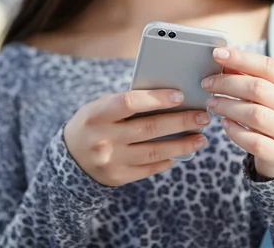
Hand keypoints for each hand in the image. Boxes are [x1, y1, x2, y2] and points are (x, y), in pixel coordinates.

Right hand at [63, 90, 210, 186]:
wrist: (69, 159)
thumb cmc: (92, 124)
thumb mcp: (99, 108)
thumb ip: (126, 103)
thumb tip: (168, 99)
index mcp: (96, 115)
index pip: (129, 102)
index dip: (156, 99)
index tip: (180, 95)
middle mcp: (103, 138)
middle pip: (149, 128)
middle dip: (181, 122)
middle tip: (203, 117)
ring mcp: (111, 160)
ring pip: (154, 152)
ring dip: (182, 144)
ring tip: (201, 138)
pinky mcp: (118, 177)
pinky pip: (150, 168)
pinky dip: (168, 160)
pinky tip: (182, 153)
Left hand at [201, 47, 273, 178]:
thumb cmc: (272, 117)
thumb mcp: (267, 95)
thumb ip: (248, 77)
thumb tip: (223, 59)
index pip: (269, 66)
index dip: (241, 58)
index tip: (217, 54)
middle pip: (259, 88)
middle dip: (228, 83)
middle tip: (207, 83)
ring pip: (255, 114)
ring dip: (227, 106)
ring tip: (212, 103)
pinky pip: (253, 141)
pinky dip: (235, 131)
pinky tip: (224, 123)